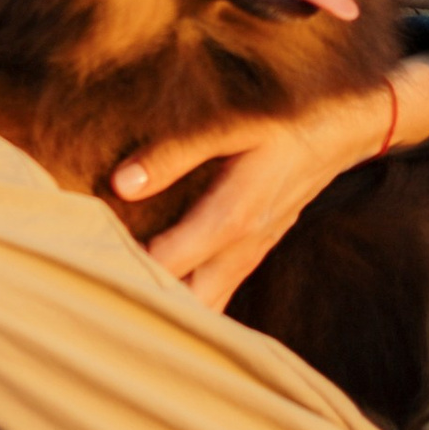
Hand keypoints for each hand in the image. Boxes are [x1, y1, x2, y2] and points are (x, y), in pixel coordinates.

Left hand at [113, 82, 394, 310]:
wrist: (342, 131)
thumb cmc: (285, 120)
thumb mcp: (232, 126)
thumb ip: (175, 155)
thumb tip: (121, 184)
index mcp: (231, 220)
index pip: (166, 266)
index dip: (124, 273)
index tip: (86, 273)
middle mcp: (240, 250)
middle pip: (186, 306)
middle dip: (144, 307)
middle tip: (96, 299)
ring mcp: (250, 257)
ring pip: (206, 308)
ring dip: (168, 310)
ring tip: (120, 305)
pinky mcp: (253, 254)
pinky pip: (219, 295)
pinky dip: (191, 304)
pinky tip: (163, 299)